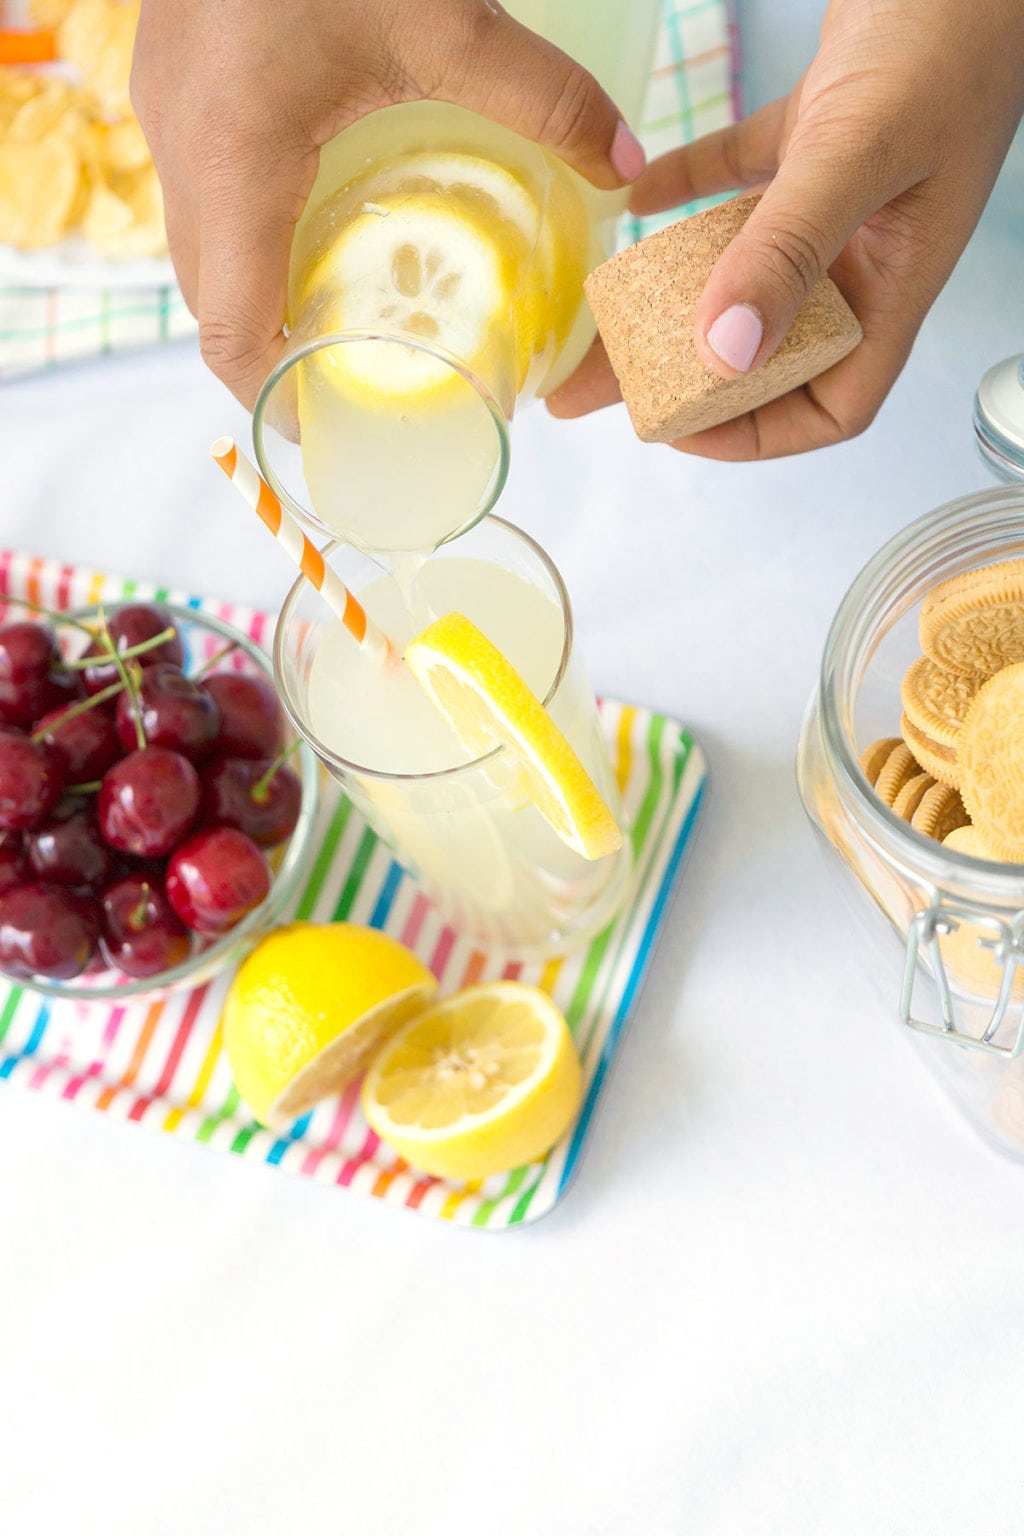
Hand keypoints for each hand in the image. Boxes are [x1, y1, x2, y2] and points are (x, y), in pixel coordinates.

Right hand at [131, 0, 645, 408]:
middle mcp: (185, 151)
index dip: (272, 398)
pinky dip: (252, 227)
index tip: (328, 426)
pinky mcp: (177, 80)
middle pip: (211, 300)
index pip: (228, 333)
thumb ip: (543, 98)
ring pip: (203, 245)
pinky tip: (314, 215)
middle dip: (274, 352)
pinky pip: (205, 190)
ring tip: (341, 311)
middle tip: (351, 375)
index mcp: (234, 162)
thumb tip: (628, 167)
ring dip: (261, 289)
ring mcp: (168, 113)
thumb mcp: (445, 15)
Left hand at [549, 0, 1023, 459]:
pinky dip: (689, 193)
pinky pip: (738, 184)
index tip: (679, 423)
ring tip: (599, 321)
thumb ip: (791, 248)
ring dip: (673, 297)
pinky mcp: (816, 134)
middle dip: (687, 375)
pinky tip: (641, 196)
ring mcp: (841, 197)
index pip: (831, 403)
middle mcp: (867, 255)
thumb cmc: (951, 35)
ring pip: (744, 274)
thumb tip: (723, 350)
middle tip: (604, 384)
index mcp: (894, 283)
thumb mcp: (861, 151)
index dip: (758, 432)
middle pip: (769, 349)